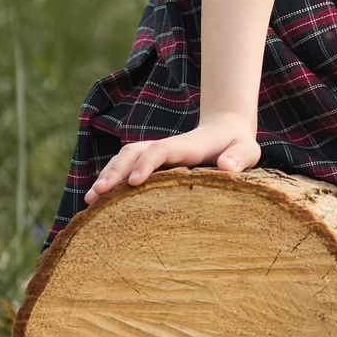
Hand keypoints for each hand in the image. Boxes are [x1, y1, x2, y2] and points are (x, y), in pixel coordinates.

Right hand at [86, 113, 260, 201]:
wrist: (226, 133)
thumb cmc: (237, 147)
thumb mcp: (247, 150)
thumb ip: (239, 157)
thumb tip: (227, 168)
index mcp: (186, 147)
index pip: (161, 151)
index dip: (146, 164)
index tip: (134, 182)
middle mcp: (165, 148)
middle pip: (133, 153)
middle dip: (114, 171)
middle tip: (97, 195)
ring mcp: (155, 154)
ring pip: (124, 159)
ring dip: (106, 176)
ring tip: (90, 201)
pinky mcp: (151, 164)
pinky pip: (125, 168)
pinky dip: (110, 180)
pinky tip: (97, 202)